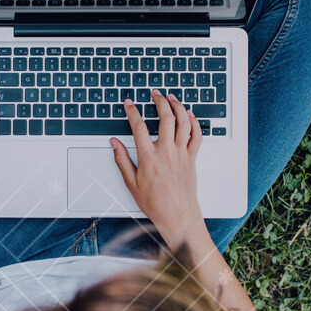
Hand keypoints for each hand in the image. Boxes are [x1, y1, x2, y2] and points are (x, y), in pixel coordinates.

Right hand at [110, 90, 205, 248]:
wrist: (178, 216)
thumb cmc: (155, 203)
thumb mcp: (131, 183)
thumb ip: (122, 160)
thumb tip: (114, 143)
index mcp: (149, 157)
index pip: (138, 126)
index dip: (132, 111)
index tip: (129, 103)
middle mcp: (167, 152)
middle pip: (165, 117)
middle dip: (159, 101)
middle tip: (155, 94)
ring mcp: (182, 154)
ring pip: (183, 122)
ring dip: (178, 106)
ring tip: (172, 98)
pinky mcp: (192, 158)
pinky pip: (196, 135)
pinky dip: (194, 122)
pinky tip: (190, 115)